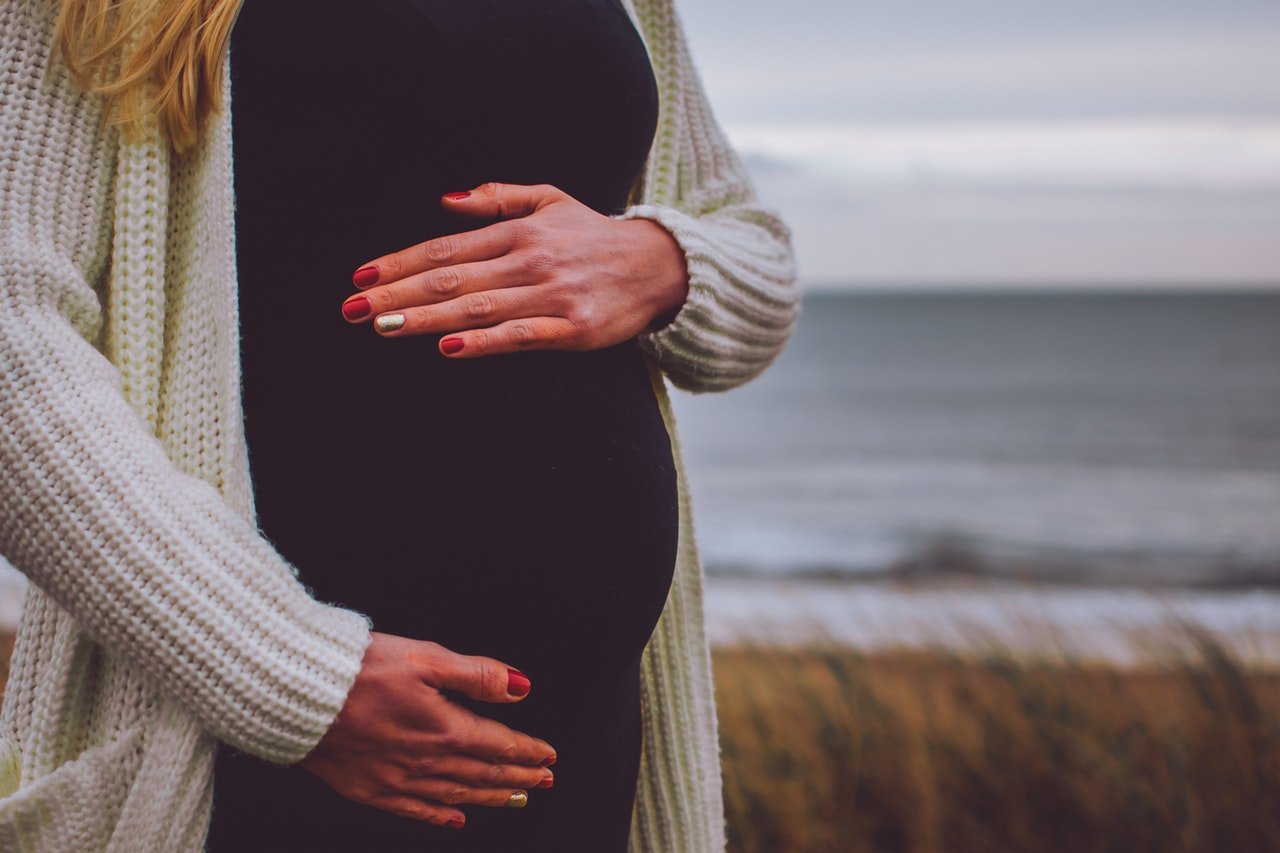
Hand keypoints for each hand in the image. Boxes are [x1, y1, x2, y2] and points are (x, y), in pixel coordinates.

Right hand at [299, 632, 556, 829]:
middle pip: (483, 774)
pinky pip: (415, 811)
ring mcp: (396, 780)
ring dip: (491, 797)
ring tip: (516, 798)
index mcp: (442, 728)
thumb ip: (476, 675)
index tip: (548, 755)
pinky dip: (441, 817)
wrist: (295, 694)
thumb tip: (520, 687)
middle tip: (543, 780)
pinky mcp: (368, 789)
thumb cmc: (356, 669)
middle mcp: (424, 761)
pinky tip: (457, 818)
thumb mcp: (424, 657)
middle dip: (518, 777)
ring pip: (457, 795)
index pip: (497, 744)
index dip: (527, 750)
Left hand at [338, 182, 690, 356]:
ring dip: (426, 318)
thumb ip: (497, 196)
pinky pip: (520, 335)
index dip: (401, 262)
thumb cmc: (593, 235)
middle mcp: (530, 260)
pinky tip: (449, 347)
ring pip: (477, 308)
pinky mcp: (572, 329)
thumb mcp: (549, 200)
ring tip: (383, 327)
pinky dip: (484, 341)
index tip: (362, 278)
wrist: (658, 266)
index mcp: (518, 231)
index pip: (446, 248)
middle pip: (452, 280)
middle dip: (398, 295)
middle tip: (353, 309)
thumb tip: (444, 200)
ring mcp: (551, 295)